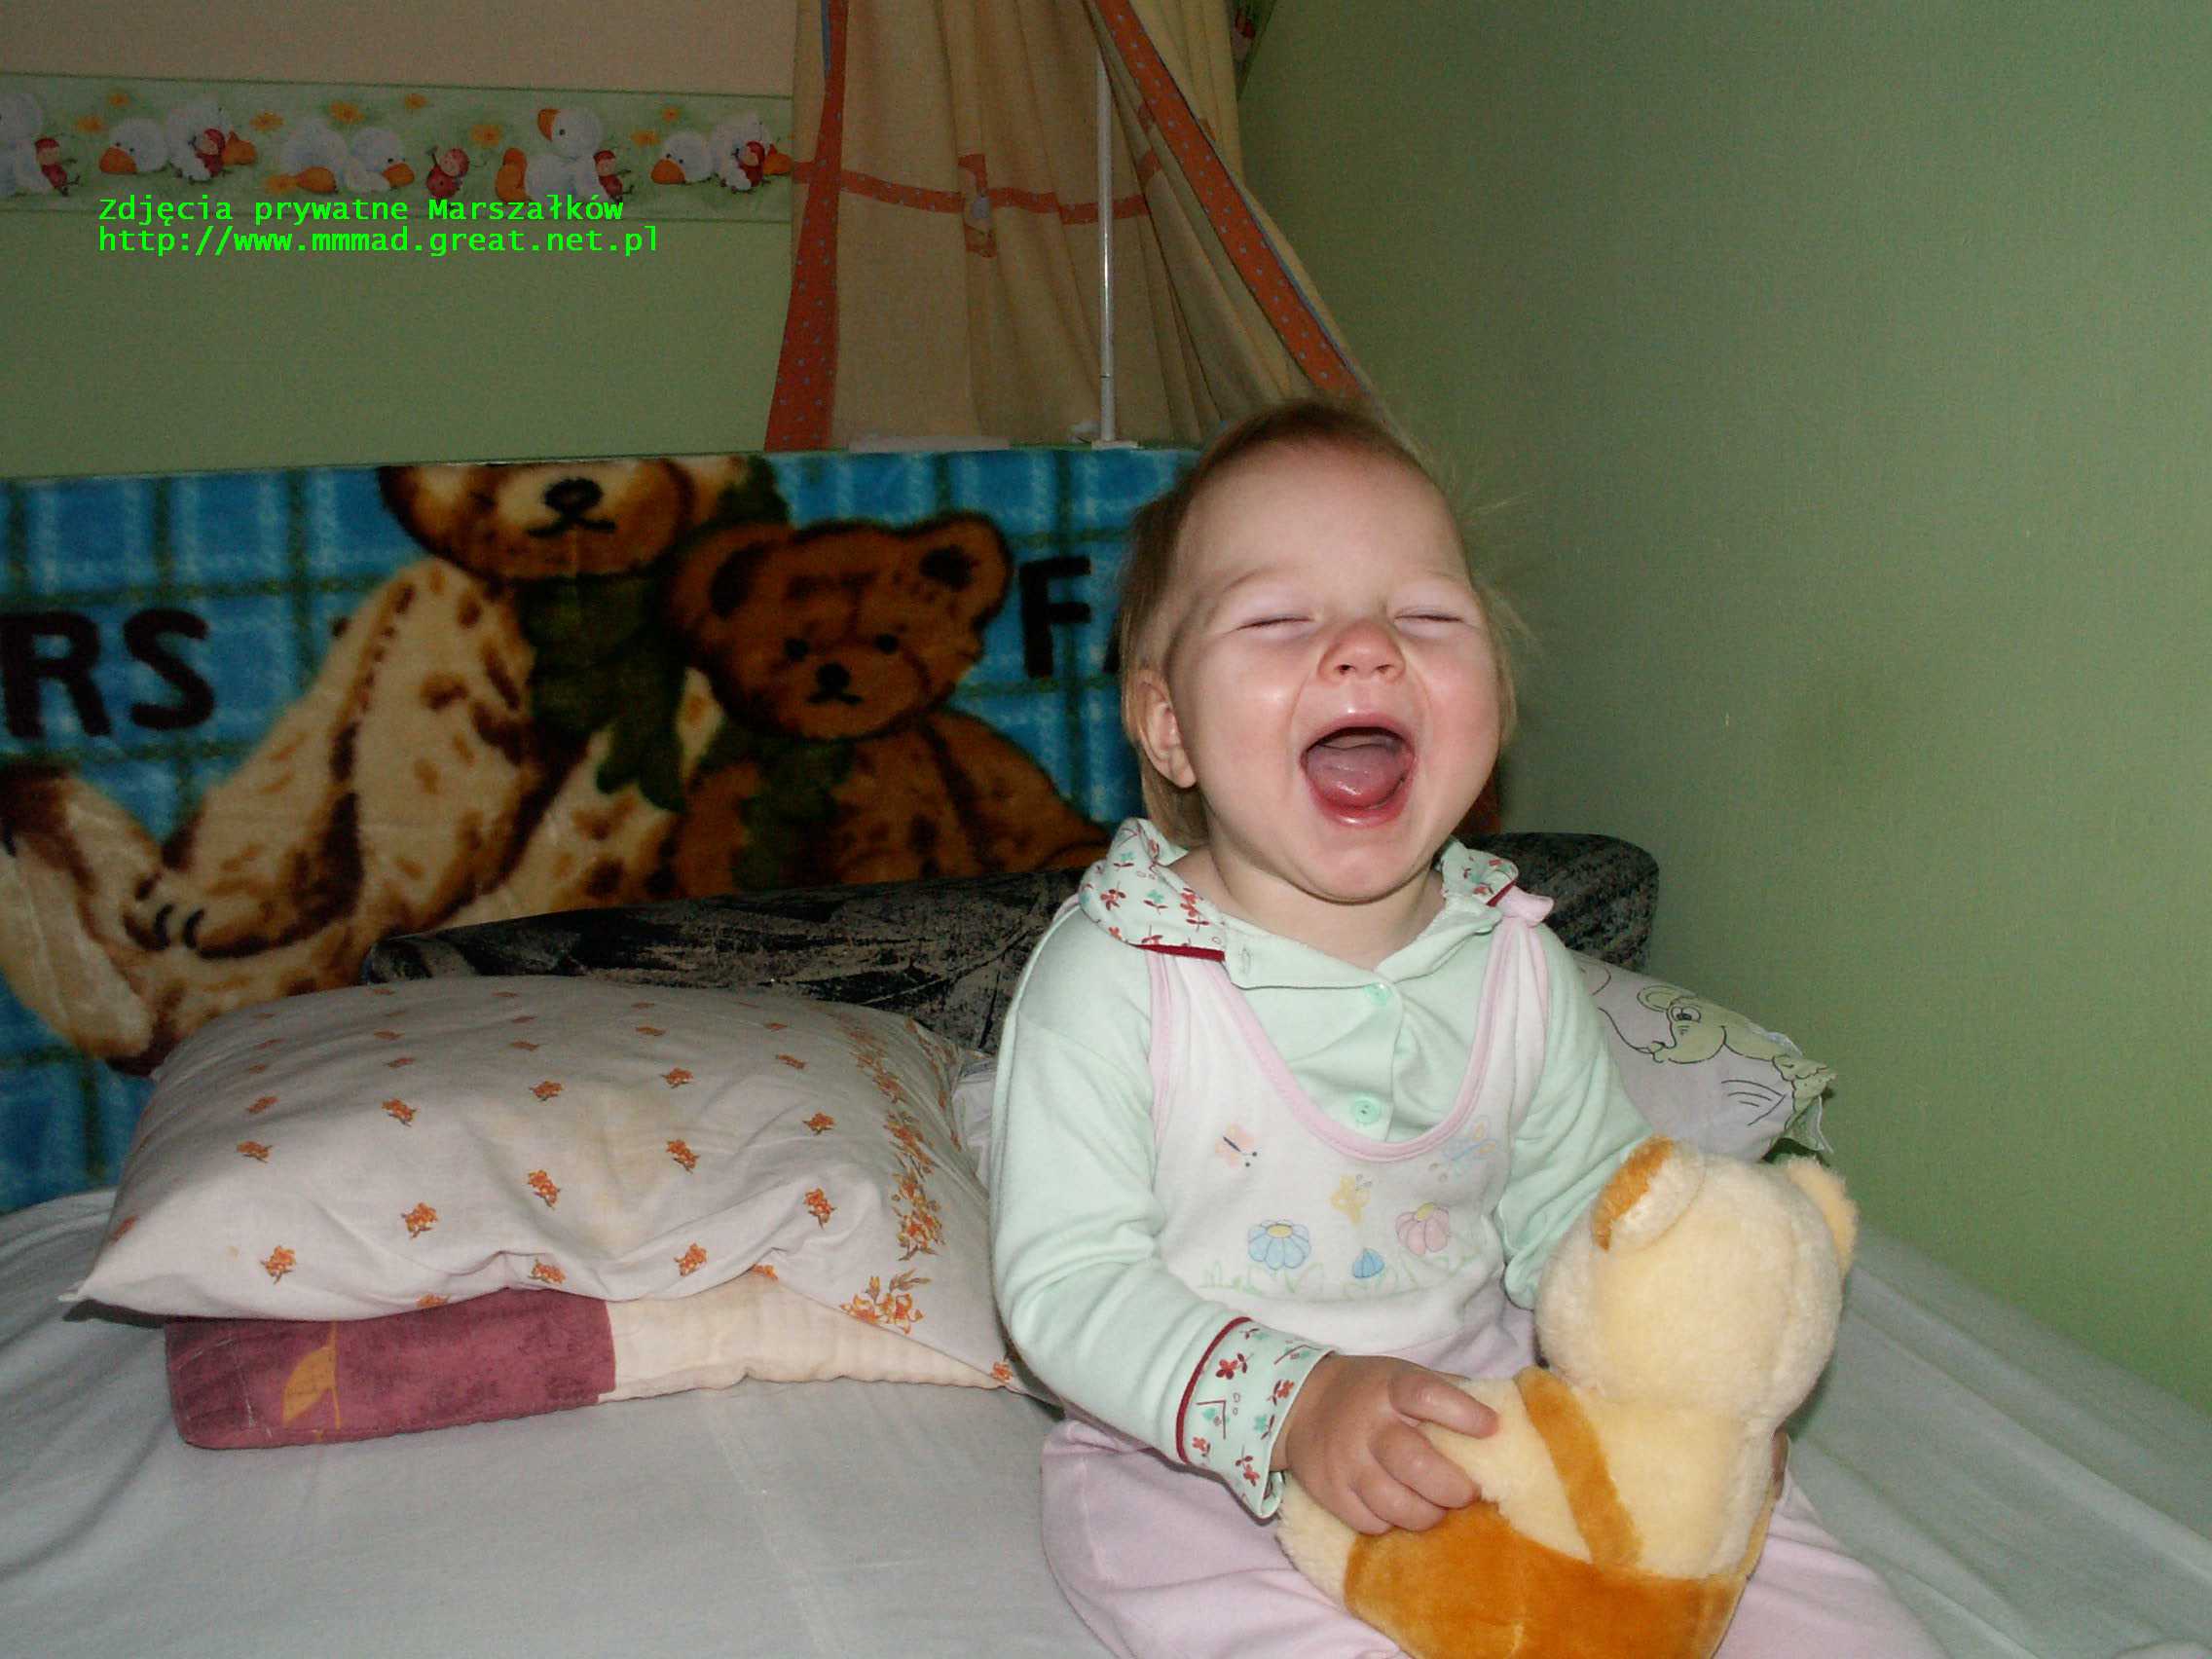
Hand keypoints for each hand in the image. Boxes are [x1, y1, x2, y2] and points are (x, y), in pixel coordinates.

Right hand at [1273, 1354, 1497, 1534]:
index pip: (1426, 1395)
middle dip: (1453, 1487)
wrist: (1302, 1405)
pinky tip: (1402, 1508)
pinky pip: (1372, 1523)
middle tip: (1469, 1492)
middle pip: (1414, 1463)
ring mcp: (1346, 1462)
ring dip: (1428, 1513)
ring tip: (1438, 1506)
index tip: (1491, 1428)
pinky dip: (1394, 1522)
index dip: (1463, 1413)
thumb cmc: (1373, 1393)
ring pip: (1395, 1504)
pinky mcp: (1331, 1493)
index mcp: (1391, 1387)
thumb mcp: (1403, 1377)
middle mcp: (1367, 1424)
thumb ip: (1448, 1394)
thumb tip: (1509, 1419)